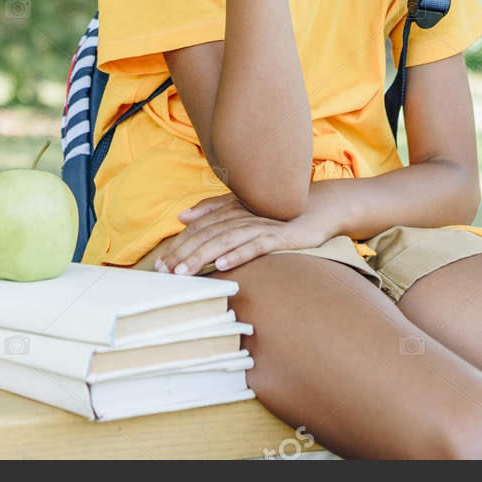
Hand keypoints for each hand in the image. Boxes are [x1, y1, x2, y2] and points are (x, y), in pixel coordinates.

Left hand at [154, 189, 343, 275]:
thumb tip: (182, 216)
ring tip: (183, 272)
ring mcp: (261, 225)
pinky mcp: (280, 236)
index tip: (160, 265)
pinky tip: (221, 264)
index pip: (198, 229)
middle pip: (206, 234)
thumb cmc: (278, 213)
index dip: (178, 245)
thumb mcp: (243, 210)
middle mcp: (242, 215)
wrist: (320, 208)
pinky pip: (255, 245)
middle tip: (164, 272)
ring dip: (202, 256)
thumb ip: (213, 209)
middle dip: (183, 253)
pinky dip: (238, 254)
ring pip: (225, 240)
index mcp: (231, 210)